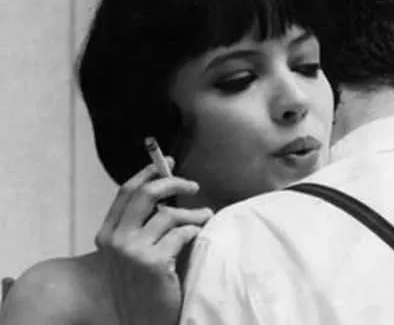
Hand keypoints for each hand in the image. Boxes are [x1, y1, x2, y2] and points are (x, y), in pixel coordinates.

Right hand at [95, 159, 212, 324]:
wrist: (135, 320)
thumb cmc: (138, 285)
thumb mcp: (129, 253)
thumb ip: (140, 226)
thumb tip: (169, 196)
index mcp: (108, 234)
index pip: (126, 191)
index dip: (147, 172)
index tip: (166, 164)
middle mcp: (117, 240)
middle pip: (147, 194)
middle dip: (173, 182)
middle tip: (192, 185)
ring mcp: (134, 251)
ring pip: (169, 214)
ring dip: (193, 213)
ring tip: (205, 215)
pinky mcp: (153, 263)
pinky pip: (182, 234)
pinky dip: (194, 230)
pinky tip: (198, 234)